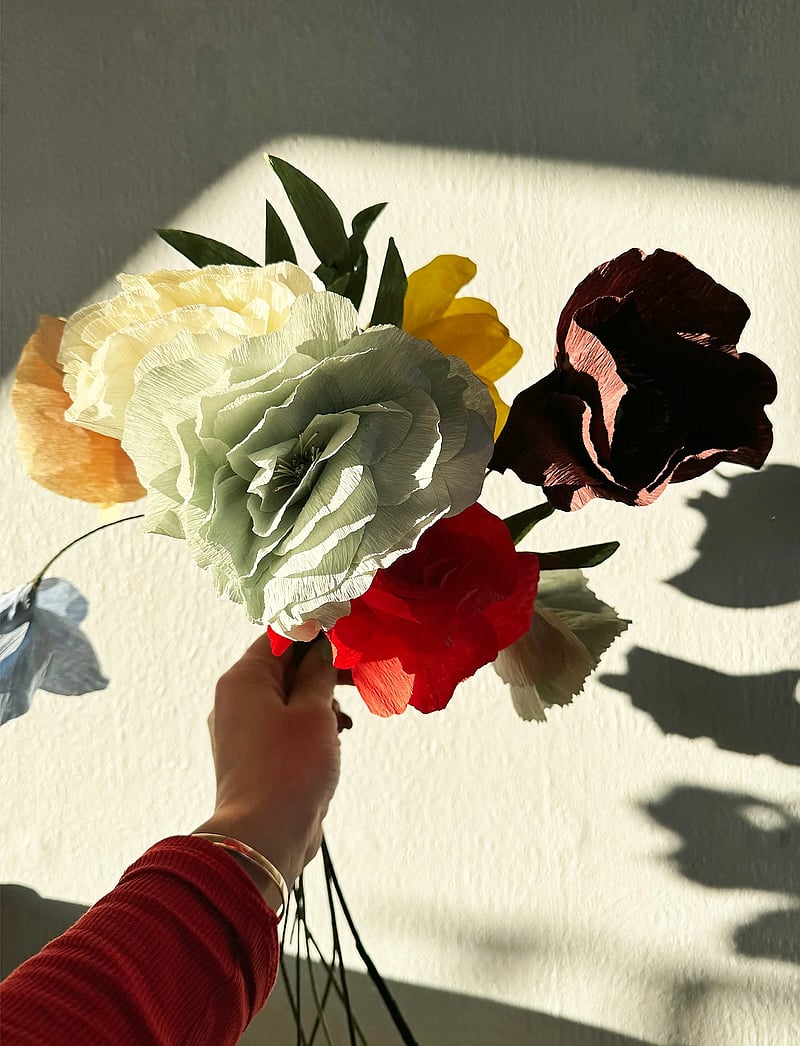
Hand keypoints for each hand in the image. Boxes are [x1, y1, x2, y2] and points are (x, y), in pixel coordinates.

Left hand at [194, 634, 346, 890]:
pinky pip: (286, 727)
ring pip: (288, 699)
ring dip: (321, 702)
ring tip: (344, 722)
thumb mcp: (314, 711)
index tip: (348, 638)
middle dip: (323, 671)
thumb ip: (319, 673)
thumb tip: (320, 647)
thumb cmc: (290, 767)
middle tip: (357, 677)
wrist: (266, 836)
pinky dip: (311, 727)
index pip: (279, 637)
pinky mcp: (257, 757)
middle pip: (284, 668)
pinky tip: (335, 740)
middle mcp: (236, 701)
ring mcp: (244, 731)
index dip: (315, 632)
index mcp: (244, 679)